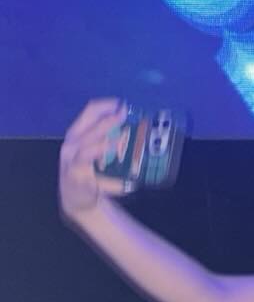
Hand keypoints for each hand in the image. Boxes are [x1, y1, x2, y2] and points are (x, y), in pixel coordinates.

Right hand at [58, 98, 132, 220]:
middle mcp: (72, 145)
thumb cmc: (88, 170)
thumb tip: (132, 125)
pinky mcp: (78, 182)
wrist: (76, 198)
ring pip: (86, 151)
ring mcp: (72, 163)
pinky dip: (110, 183)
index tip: (121, 104)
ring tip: (117, 141)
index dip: (104, 106)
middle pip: (88, 130)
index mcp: (77, 133)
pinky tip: (125, 184)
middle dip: (106, 122)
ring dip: (102, 146)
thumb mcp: (93, 148)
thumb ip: (107, 136)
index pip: (88, 113)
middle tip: (124, 116)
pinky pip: (95, 180)